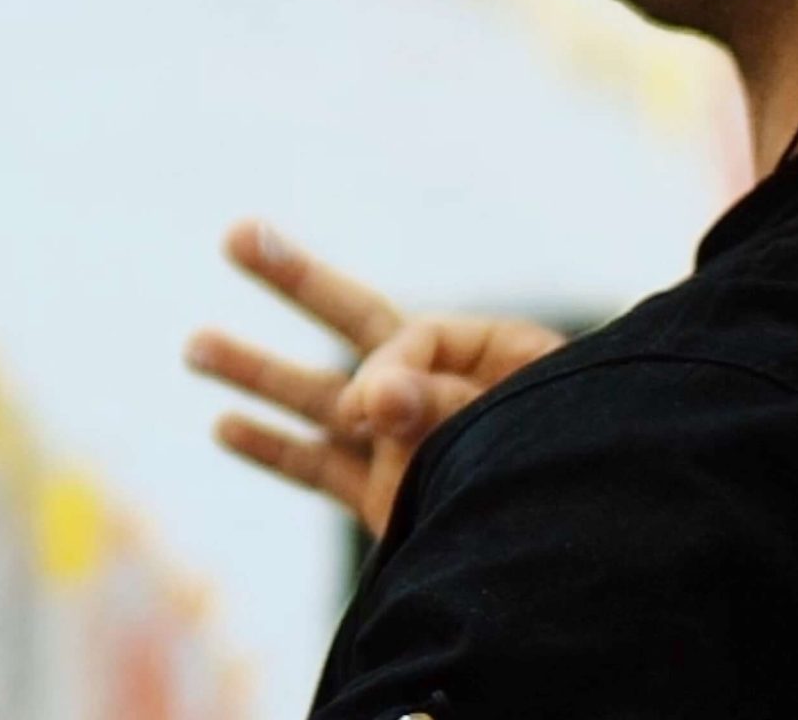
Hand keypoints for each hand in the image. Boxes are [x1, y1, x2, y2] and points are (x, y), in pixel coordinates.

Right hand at [185, 221, 563, 537]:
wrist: (604, 562)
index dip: (389, 368)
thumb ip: (444, 405)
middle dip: (294, 280)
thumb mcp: (525, 422)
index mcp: (490, 355)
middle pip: (355, 324)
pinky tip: (224, 427)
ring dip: (257, 372)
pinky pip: (320, 469)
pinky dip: (274, 450)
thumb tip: (368, 397)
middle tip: (235, 235)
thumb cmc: (586, 466)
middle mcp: (439, 390)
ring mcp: (409, 447)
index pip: (409, 340)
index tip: (384, 408)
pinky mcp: (388, 501)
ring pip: (321, 400)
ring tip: (192, 346)